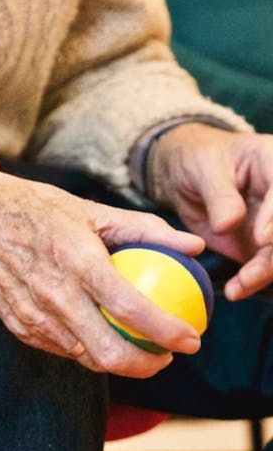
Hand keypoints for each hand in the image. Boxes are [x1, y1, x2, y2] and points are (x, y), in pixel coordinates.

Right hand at [0, 152, 204, 378]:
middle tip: (165, 354)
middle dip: (147, 365)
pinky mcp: (18, 326)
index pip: (131, 308)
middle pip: (109, 353)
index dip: (168, 332)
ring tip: (136, 346)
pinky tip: (97, 333)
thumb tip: (192, 246)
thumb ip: (145, 229)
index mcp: (76, 260)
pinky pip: (61, 350)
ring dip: (118, 360)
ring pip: (86, 358)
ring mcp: (32, 315)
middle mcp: (53, 294)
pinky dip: (86, 349)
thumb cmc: (34, 209)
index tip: (191, 339)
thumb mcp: (90, 209)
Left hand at [148, 123, 272, 299]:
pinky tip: (236, 290)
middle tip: (252, 273)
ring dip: (265, 273)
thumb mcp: (203, 168)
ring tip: (239, 286)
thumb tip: (229, 224)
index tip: (262, 239)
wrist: (185, 175)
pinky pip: (265, 267)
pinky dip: (252, 282)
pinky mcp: (262, 245)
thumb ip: (219, 195)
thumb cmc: (198, 160)